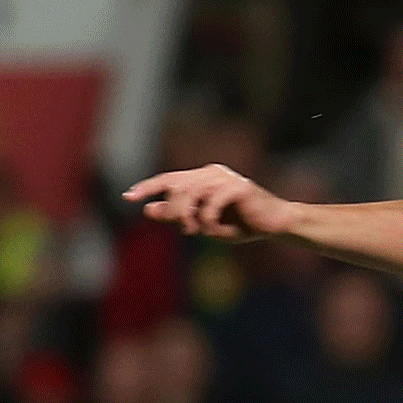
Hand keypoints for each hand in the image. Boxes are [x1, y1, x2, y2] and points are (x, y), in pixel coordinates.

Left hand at [122, 164, 292, 239]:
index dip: (148, 187)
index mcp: (202, 177)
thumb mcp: (204, 224)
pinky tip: (215, 230)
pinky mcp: (237, 187)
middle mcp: (211, 172)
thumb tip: (148, 210)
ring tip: (194, 230)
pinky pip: (211, 205)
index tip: (127, 196)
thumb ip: (177, 216)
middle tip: (185, 230)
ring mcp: (224, 177)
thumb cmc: (242, 223)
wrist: (275, 224)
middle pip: (176, 187)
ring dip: (188, 216)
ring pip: (190, 193)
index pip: (168, 179)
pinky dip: (209, 221)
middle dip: (173, 211)